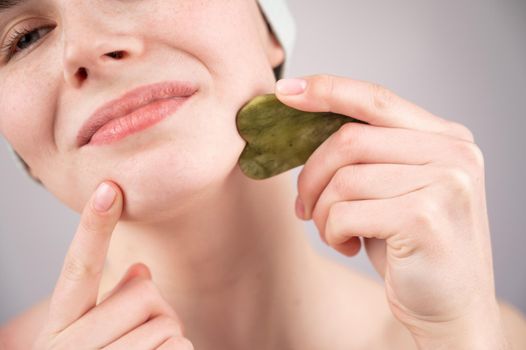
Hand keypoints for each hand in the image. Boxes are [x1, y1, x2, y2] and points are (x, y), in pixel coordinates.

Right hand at [33, 182, 193, 349]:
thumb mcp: (92, 337)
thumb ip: (115, 302)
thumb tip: (141, 270)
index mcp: (58, 328)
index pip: (79, 268)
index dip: (94, 228)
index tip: (108, 188)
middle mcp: (68, 348)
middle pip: (144, 291)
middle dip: (157, 309)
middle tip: (145, 335)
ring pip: (166, 323)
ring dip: (169, 337)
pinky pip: (179, 346)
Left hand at [276, 75, 507, 348]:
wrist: (451, 307)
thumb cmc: (413, 246)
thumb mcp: (395, 188)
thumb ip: (369, 153)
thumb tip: (307, 124)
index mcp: (446, 137)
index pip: (376, 100)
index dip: (327, 90)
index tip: (287, 92)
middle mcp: (453, 152)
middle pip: (349, 140)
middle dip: (311, 174)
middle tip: (303, 205)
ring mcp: (445, 183)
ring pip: (343, 179)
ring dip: (322, 211)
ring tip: (332, 231)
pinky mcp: (425, 218)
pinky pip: (346, 212)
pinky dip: (332, 232)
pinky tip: (347, 246)